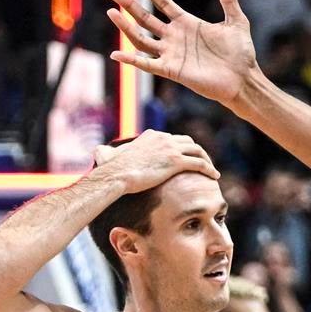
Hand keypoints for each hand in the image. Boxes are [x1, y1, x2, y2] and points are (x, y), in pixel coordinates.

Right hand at [90, 130, 217, 193]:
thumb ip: (111, 152)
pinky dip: (209, 169)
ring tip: (212, 170)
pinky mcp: (176, 161)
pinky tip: (214, 176)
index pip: (175, 138)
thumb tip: (96, 153)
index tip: (190, 158)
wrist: (116, 175)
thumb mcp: (113, 155)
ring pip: (198, 151)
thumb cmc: (113, 170)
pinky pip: (199, 164)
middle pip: (189, 142)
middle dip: (199, 152)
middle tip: (205, 163)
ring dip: (207, 160)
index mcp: (152, 135)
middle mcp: (163, 138)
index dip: (185, 148)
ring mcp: (170, 149)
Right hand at [107, 0, 259, 108]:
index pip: (163, 3)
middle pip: (145, 18)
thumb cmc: (242, 54)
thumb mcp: (236, 21)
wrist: (245, 80)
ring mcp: (172, 54)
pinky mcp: (172, 71)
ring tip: (111, 12)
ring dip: (125, 27)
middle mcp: (175, 38)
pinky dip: (131, 60)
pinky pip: (147, 65)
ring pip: (141, 39)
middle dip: (128, 5)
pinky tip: (116, 53)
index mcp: (187, 24)